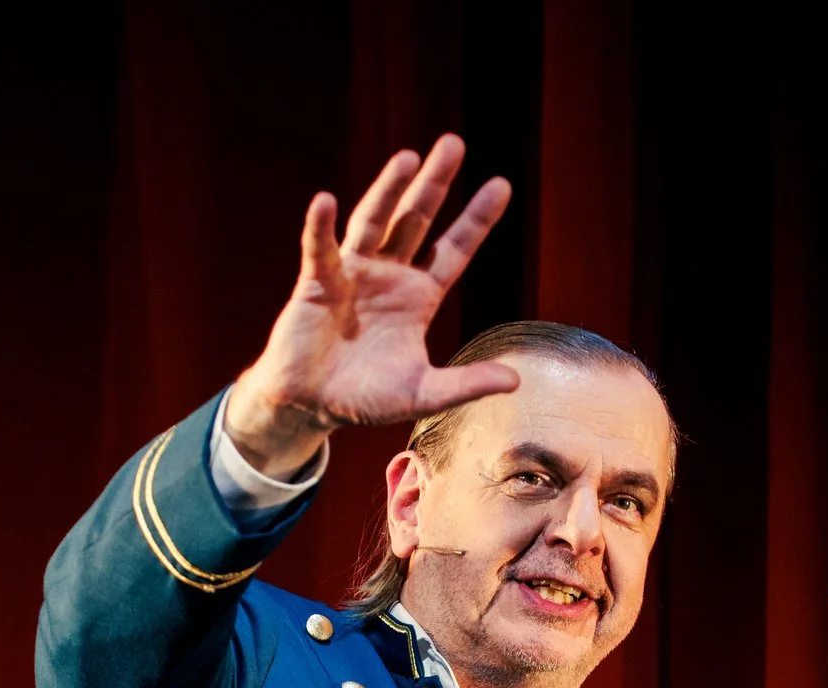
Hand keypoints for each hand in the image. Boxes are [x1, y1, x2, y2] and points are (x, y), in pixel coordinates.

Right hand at [224, 135, 518, 476]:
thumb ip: (466, 385)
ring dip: (388, 190)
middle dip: (435, 184)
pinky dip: (320, 226)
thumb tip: (516, 381)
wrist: (311, 405)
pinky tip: (325, 201)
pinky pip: (319, 248)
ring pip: (374, 222)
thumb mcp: (423, 393)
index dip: (477, 219)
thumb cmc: (366, 397)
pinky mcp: (317, 282)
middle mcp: (389, 275)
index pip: (455, 249)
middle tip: (454, 143)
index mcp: (419, 296)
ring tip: (408, 158)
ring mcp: (353, 273)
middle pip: (416, 220)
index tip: (503, 184)